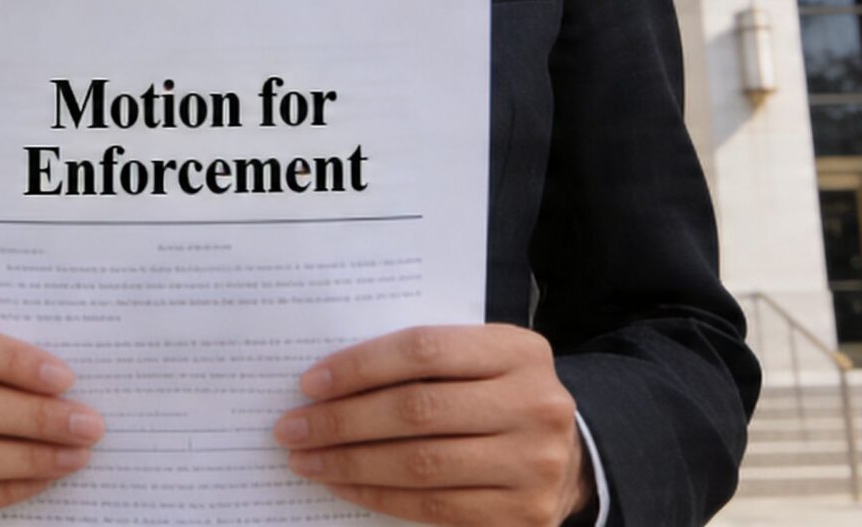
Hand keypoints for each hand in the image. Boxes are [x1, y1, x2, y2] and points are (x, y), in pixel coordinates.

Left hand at [273, 324, 591, 526]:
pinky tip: (344, 486)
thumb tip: (330, 380)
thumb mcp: (481, 362)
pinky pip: (434, 507)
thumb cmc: (500, 399)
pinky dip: (379, 496)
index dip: (360, 366)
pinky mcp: (521, 515)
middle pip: (417, 410)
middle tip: (292, 428)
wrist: (568, 459)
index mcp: (519, 351)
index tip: (310, 383)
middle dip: (343, 421)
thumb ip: (425, 361)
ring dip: (351, 464)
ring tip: (306, 460)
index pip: (425, 350)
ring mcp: (531, 464)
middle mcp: (533, 404)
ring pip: (421, 465)